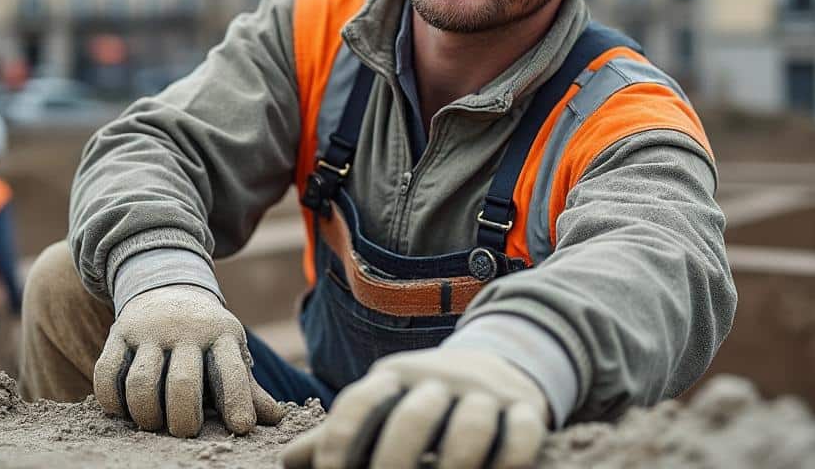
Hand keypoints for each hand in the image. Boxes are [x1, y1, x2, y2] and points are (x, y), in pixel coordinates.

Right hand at [93, 285, 285, 436]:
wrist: (168, 288)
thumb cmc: (205, 338)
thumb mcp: (230, 352)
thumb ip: (248, 387)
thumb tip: (275, 419)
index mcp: (222, 335)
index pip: (231, 371)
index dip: (237, 402)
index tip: (241, 428)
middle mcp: (186, 330)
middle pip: (183, 383)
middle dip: (183, 419)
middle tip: (184, 433)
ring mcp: (149, 331)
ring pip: (141, 383)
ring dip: (146, 415)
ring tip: (153, 425)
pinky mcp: (119, 333)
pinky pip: (107, 373)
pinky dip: (112, 401)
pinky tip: (124, 410)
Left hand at [281, 348, 549, 468]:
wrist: (504, 356)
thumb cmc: (426, 396)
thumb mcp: (386, 403)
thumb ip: (341, 432)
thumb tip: (288, 463)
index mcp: (395, 376)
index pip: (360, 401)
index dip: (340, 440)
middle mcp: (439, 379)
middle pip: (415, 417)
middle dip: (395, 462)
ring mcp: (485, 392)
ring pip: (472, 423)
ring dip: (455, 463)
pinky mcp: (527, 407)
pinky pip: (523, 432)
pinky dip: (512, 459)